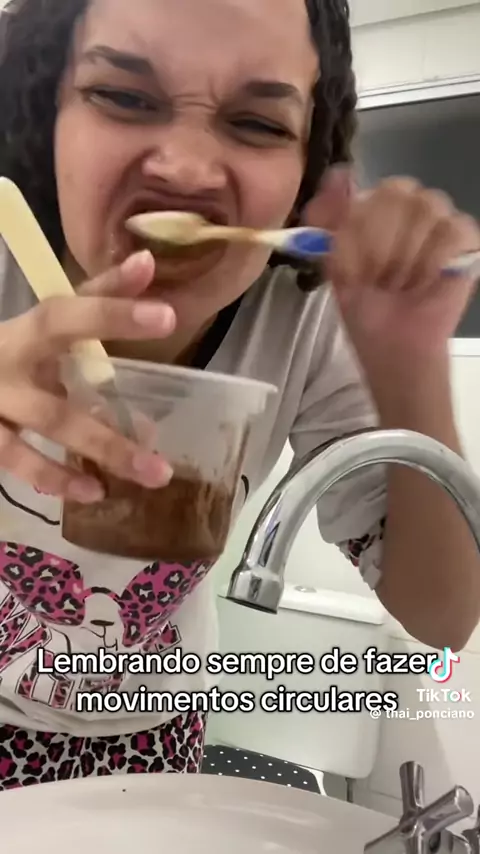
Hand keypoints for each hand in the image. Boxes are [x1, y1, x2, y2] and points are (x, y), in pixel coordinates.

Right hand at [0, 250, 175, 502]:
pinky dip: (52, 478)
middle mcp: (2, 371)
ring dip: (86, 466)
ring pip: (30, 449)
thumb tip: (148, 261)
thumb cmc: (11, 349)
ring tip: (147, 480)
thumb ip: (98, 297)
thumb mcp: (47, 323)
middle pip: (53, 411)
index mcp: (22, 335)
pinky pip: (13, 462)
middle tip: (162, 467)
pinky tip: (91, 491)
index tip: (166, 317)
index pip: (65, 317)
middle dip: (108, 439)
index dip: (111, 314)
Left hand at [303, 168, 479, 381]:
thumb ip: (327, 218)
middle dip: (379, 245)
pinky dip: (433, 260)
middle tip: (377, 279)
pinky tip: (424, 282)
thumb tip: (338, 172)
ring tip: (399, 285)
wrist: (392, 348)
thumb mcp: (334, 265)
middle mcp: (409, 205)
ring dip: (405, 257)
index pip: (366, 190)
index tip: (353, 268)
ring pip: (426, 208)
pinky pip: (454, 229)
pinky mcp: (467, 241)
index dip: (357, 231)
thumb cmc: (365, 308)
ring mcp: (440, 220)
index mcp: (374, 206)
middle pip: (396, 192)